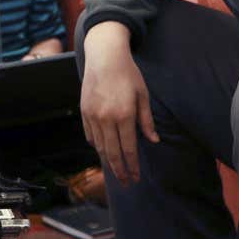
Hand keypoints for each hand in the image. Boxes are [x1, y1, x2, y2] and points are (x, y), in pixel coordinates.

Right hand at [80, 21, 156, 184]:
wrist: (104, 57)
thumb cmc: (128, 74)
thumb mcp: (143, 96)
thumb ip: (146, 121)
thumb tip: (153, 140)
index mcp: (124, 115)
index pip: (128, 148)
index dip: (132, 165)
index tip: (136, 177)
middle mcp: (106, 118)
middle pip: (112, 152)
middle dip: (119, 170)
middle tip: (126, 182)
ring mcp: (93, 116)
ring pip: (99, 146)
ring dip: (107, 161)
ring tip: (115, 171)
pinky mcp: (84, 112)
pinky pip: (90, 135)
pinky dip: (97, 145)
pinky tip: (103, 150)